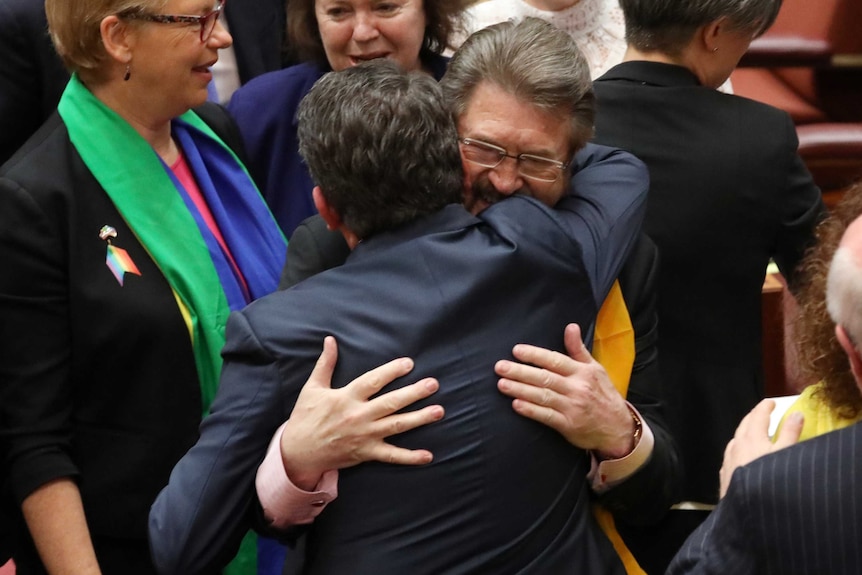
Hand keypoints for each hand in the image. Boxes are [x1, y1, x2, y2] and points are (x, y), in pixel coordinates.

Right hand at [280, 336, 443, 489]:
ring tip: (439, 411)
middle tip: (433, 383)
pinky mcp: (366, 453)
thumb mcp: (312, 388)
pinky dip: (410, 457)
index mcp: (346, 398)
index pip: (373, 381)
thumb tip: (330, 340)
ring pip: (396, 426)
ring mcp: (364, 436)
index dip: (391, 372)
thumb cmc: (305, 417)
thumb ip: (325, 363)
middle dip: (414, 393)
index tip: (409, 363)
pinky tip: (428, 455)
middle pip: (390, 403)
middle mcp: (358, 416)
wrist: (298, 453)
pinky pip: (391, 456)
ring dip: (419, 419)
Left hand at [495, 323, 634, 458]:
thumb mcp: (595, 369)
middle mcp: (577, 388)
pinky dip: (531, 410)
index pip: (555, 360)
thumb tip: (570, 326)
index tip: (516, 350)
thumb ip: (578, 349)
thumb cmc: (603, 394)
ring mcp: (572, 407)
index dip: (535, 355)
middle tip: (500, 367)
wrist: (618, 428)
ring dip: (520, 390)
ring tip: (502, 384)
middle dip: (520, 372)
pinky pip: (546, 416)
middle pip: (544, 377)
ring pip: (542, 396)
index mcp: (582, 372)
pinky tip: (516, 405)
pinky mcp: (568, 425)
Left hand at [719, 399, 803, 497]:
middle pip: (744, 425)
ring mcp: (728, 459)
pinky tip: (741, 454)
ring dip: (745, 432)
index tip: (771, 402)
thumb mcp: (785, 454)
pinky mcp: (724, 473)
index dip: (765, 407)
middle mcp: (736, 445)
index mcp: (751, 438)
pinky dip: (738, 447)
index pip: (758, 416)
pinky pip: (731, 454)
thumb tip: (797, 413)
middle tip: (763, 412)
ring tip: (754, 431)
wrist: (745, 509)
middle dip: (754, 416)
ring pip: (736, 439)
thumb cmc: (768, 480)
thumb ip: (791, 433)